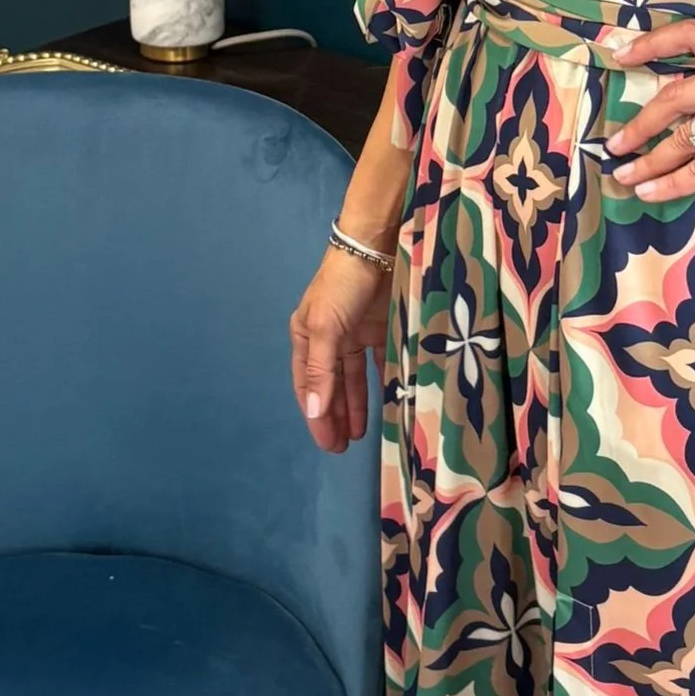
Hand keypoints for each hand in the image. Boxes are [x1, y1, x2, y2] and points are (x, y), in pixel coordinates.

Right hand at [290, 243, 391, 451]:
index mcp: (306, 338)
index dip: (315, 416)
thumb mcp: (325, 328)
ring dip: (355, 405)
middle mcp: (328, 339)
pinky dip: (381, 382)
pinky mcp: (381, 328)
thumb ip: (322, 372)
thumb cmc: (342, 286)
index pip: (308, 387)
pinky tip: (388, 402)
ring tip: (359, 434)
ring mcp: (355, 334)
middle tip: (343, 449)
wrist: (376, 246)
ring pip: (353, 378)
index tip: (326, 444)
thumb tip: (314, 413)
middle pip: (330, 386)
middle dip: (334, 416)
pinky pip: (379, 362)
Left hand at [604, 20, 694, 198]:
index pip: (692, 36)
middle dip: (639, 122)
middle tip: (615, 142)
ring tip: (625, 175)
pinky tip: (652, 191)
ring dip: (648, 159)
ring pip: (683, 137)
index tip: (623, 53)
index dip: (652, 45)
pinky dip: (672, 182)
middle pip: (675, 96)